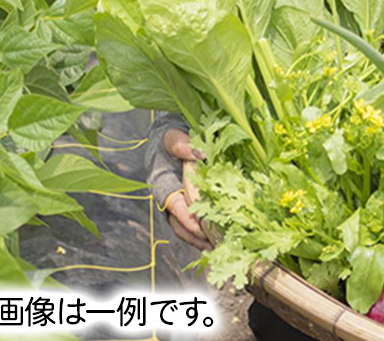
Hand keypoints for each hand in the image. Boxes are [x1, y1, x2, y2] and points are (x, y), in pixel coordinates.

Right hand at [162, 129, 211, 250]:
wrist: (174, 134)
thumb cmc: (172, 135)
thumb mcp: (173, 135)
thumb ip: (182, 144)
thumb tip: (201, 155)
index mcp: (161, 181)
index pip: (172, 204)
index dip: (186, 217)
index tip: (200, 227)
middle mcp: (168, 196)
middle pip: (179, 223)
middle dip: (196, 236)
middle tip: (214, 245)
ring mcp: (179, 202)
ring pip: (187, 227)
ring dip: (202, 239)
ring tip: (219, 249)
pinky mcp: (190, 204)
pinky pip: (197, 221)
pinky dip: (207, 232)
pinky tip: (221, 240)